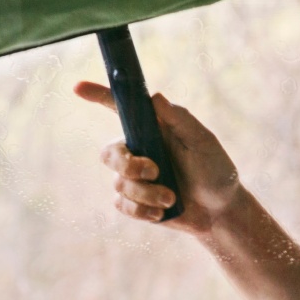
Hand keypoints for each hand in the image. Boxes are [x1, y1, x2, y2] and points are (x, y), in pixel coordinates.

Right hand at [75, 82, 241, 233]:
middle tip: (154, 171)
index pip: (121, 109)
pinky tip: (161, 212)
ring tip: (172, 198)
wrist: (221, 211)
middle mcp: (140, 150)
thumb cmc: (216, 170)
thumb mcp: (203, 142)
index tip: (78, 87)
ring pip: (119, 183)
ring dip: (147, 192)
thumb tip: (155, 97)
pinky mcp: (135, 201)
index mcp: (153, 130)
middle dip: (128, 164)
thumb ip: (181, 120)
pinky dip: (142, 209)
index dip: (99, 96)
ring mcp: (135, 177)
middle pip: (109, 153)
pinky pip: (122, 204)